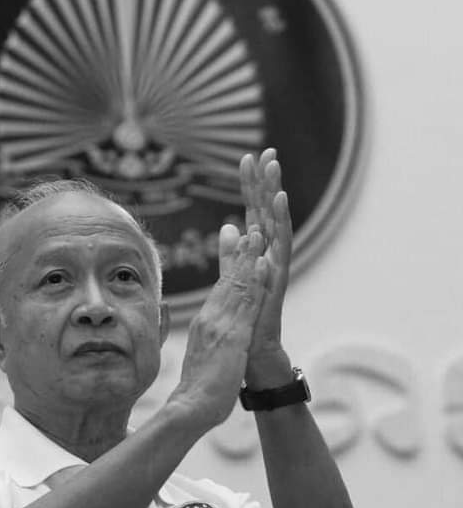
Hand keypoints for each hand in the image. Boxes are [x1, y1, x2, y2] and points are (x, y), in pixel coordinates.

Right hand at [170, 227, 267, 430]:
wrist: (192, 405)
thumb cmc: (198, 387)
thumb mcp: (203, 356)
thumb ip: (206, 339)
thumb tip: (206, 332)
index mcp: (205, 323)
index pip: (220, 290)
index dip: (230, 268)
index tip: (237, 249)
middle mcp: (210, 319)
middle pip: (226, 281)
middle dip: (239, 255)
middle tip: (248, 230)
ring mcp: (220, 325)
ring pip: (236, 286)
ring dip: (248, 260)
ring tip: (257, 236)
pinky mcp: (233, 335)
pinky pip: (246, 304)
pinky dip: (255, 282)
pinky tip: (263, 266)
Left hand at [239, 148, 293, 387]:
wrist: (252, 356)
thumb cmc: (245, 321)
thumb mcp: (234, 280)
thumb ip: (232, 254)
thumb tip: (229, 227)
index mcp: (253, 255)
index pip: (252, 213)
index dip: (250, 187)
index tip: (249, 157)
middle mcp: (267, 257)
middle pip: (265, 213)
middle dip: (264, 182)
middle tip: (266, 151)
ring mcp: (273, 269)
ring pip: (274, 226)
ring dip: (274, 197)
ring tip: (274, 168)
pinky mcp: (275, 282)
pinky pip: (278, 250)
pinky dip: (278, 226)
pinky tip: (278, 204)